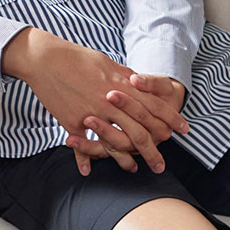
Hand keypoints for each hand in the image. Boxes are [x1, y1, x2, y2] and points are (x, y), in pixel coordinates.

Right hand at [2, 29, 188, 175]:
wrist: (46, 59)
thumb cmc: (77, 58)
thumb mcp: (107, 64)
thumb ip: (125, 77)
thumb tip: (139, 84)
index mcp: (122, 86)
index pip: (155, 106)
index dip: (171, 119)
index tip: (183, 130)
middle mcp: (111, 103)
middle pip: (140, 131)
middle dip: (154, 149)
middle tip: (162, 164)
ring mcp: (92, 114)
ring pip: (116, 143)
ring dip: (126, 159)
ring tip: (134, 169)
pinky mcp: (73, 122)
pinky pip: (83, 145)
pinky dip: (85, 159)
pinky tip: (88, 171)